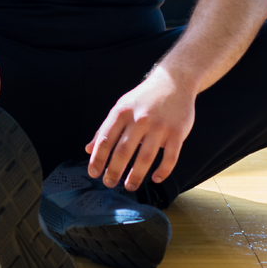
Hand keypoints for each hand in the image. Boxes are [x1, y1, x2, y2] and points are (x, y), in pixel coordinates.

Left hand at [86, 66, 196, 190]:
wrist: (174, 81)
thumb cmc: (144, 98)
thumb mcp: (122, 107)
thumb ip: (105, 128)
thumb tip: (89, 149)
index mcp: (122, 112)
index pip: (106, 139)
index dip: (98, 159)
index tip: (94, 174)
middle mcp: (140, 119)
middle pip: (123, 151)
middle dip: (114, 171)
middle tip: (109, 184)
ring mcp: (160, 126)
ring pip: (145, 157)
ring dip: (135, 175)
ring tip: (129, 186)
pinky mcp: (177, 132)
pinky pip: (170, 157)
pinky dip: (163, 171)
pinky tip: (155, 179)